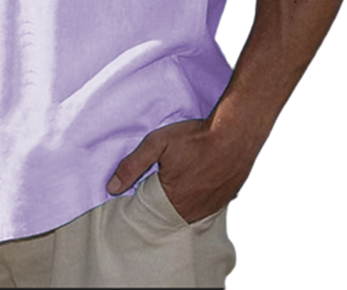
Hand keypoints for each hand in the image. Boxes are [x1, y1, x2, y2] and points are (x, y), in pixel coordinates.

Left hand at [106, 117, 261, 222]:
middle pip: (167, 213)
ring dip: (180, 200)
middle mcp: (191, 212)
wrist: (235, 133)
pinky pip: (204, 207)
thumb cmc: (196, 137)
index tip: (143, 183)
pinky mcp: (224, 201)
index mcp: (171, 201)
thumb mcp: (158, 143)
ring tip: (180, 178)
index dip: (143, 196)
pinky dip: (197, 198)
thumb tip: (111, 187)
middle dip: (160, 199)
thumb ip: (132, 165)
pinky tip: (196, 181)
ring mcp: (210, 208)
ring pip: (186, 212)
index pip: (148, 211)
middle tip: (163, 177)